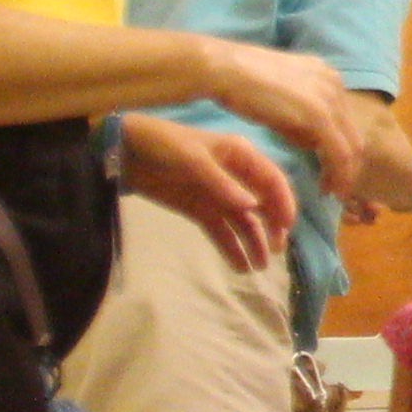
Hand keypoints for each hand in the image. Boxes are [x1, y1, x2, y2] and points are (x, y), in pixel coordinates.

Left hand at [119, 114, 295, 268]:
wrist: (125, 151)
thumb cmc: (163, 144)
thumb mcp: (192, 159)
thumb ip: (222, 183)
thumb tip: (252, 207)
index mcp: (240, 155)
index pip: (272, 180)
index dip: (283, 202)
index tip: (286, 227)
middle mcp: (235, 176)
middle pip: (263, 204)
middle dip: (271, 227)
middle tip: (274, 251)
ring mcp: (218, 195)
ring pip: (243, 222)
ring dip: (253, 242)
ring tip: (259, 267)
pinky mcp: (201, 210)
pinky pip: (221, 231)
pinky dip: (230, 248)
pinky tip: (239, 266)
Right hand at [195, 38, 371, 195]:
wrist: (224, 71)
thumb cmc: (242, 86)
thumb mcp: (281, 102)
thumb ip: (301, 119)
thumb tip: (313, 144)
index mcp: (327, 76)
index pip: (345, 120)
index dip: (342, 149)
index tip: (333, 172)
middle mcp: (335, 83)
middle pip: (353, 133)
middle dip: (350, 165)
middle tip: (338, 189)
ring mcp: (330, 97)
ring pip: (352, 145)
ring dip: (345, 174)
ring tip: (333, 192)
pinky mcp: (319, 115)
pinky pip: (338, 152)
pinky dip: (337, 174)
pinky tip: (326, 188)